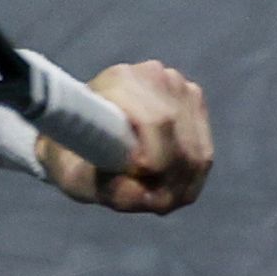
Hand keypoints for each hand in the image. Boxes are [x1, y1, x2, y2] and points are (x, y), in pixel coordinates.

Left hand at [38, 60, 211, 213]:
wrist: (81, 131)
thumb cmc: (72, 153)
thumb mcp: (74, 176)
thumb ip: (104, 188)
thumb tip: (142, 195)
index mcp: (118, 81)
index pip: (157, 120)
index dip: (155, 158)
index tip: (139, 181)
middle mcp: (153, 75)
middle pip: (180, 142)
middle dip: (167, 182)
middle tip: (146, 201)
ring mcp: (177, 84)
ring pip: (196, 153)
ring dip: (178, 185)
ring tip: (151, 196)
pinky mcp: (193, 99)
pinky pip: (204, 154)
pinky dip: (189, 180)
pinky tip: (165, 186)